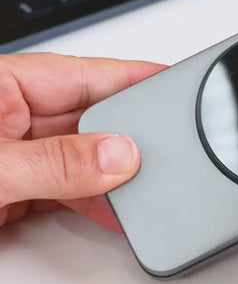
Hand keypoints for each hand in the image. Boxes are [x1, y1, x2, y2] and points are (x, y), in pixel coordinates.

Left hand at [0, 53, 163, 230]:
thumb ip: (54, 161)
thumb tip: (117, 156)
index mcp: (7, 86)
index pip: (87, 74)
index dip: (134, 78)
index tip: (174, 85)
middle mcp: (16, 115)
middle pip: (93, 119)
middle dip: (127, 138)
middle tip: (155, 156)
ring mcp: (19, 153)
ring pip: (86, 158)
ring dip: (112, 177)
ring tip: (138, 190)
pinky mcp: (18, 187)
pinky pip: (69, 188)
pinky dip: (94, 201)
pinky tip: (114, 209)